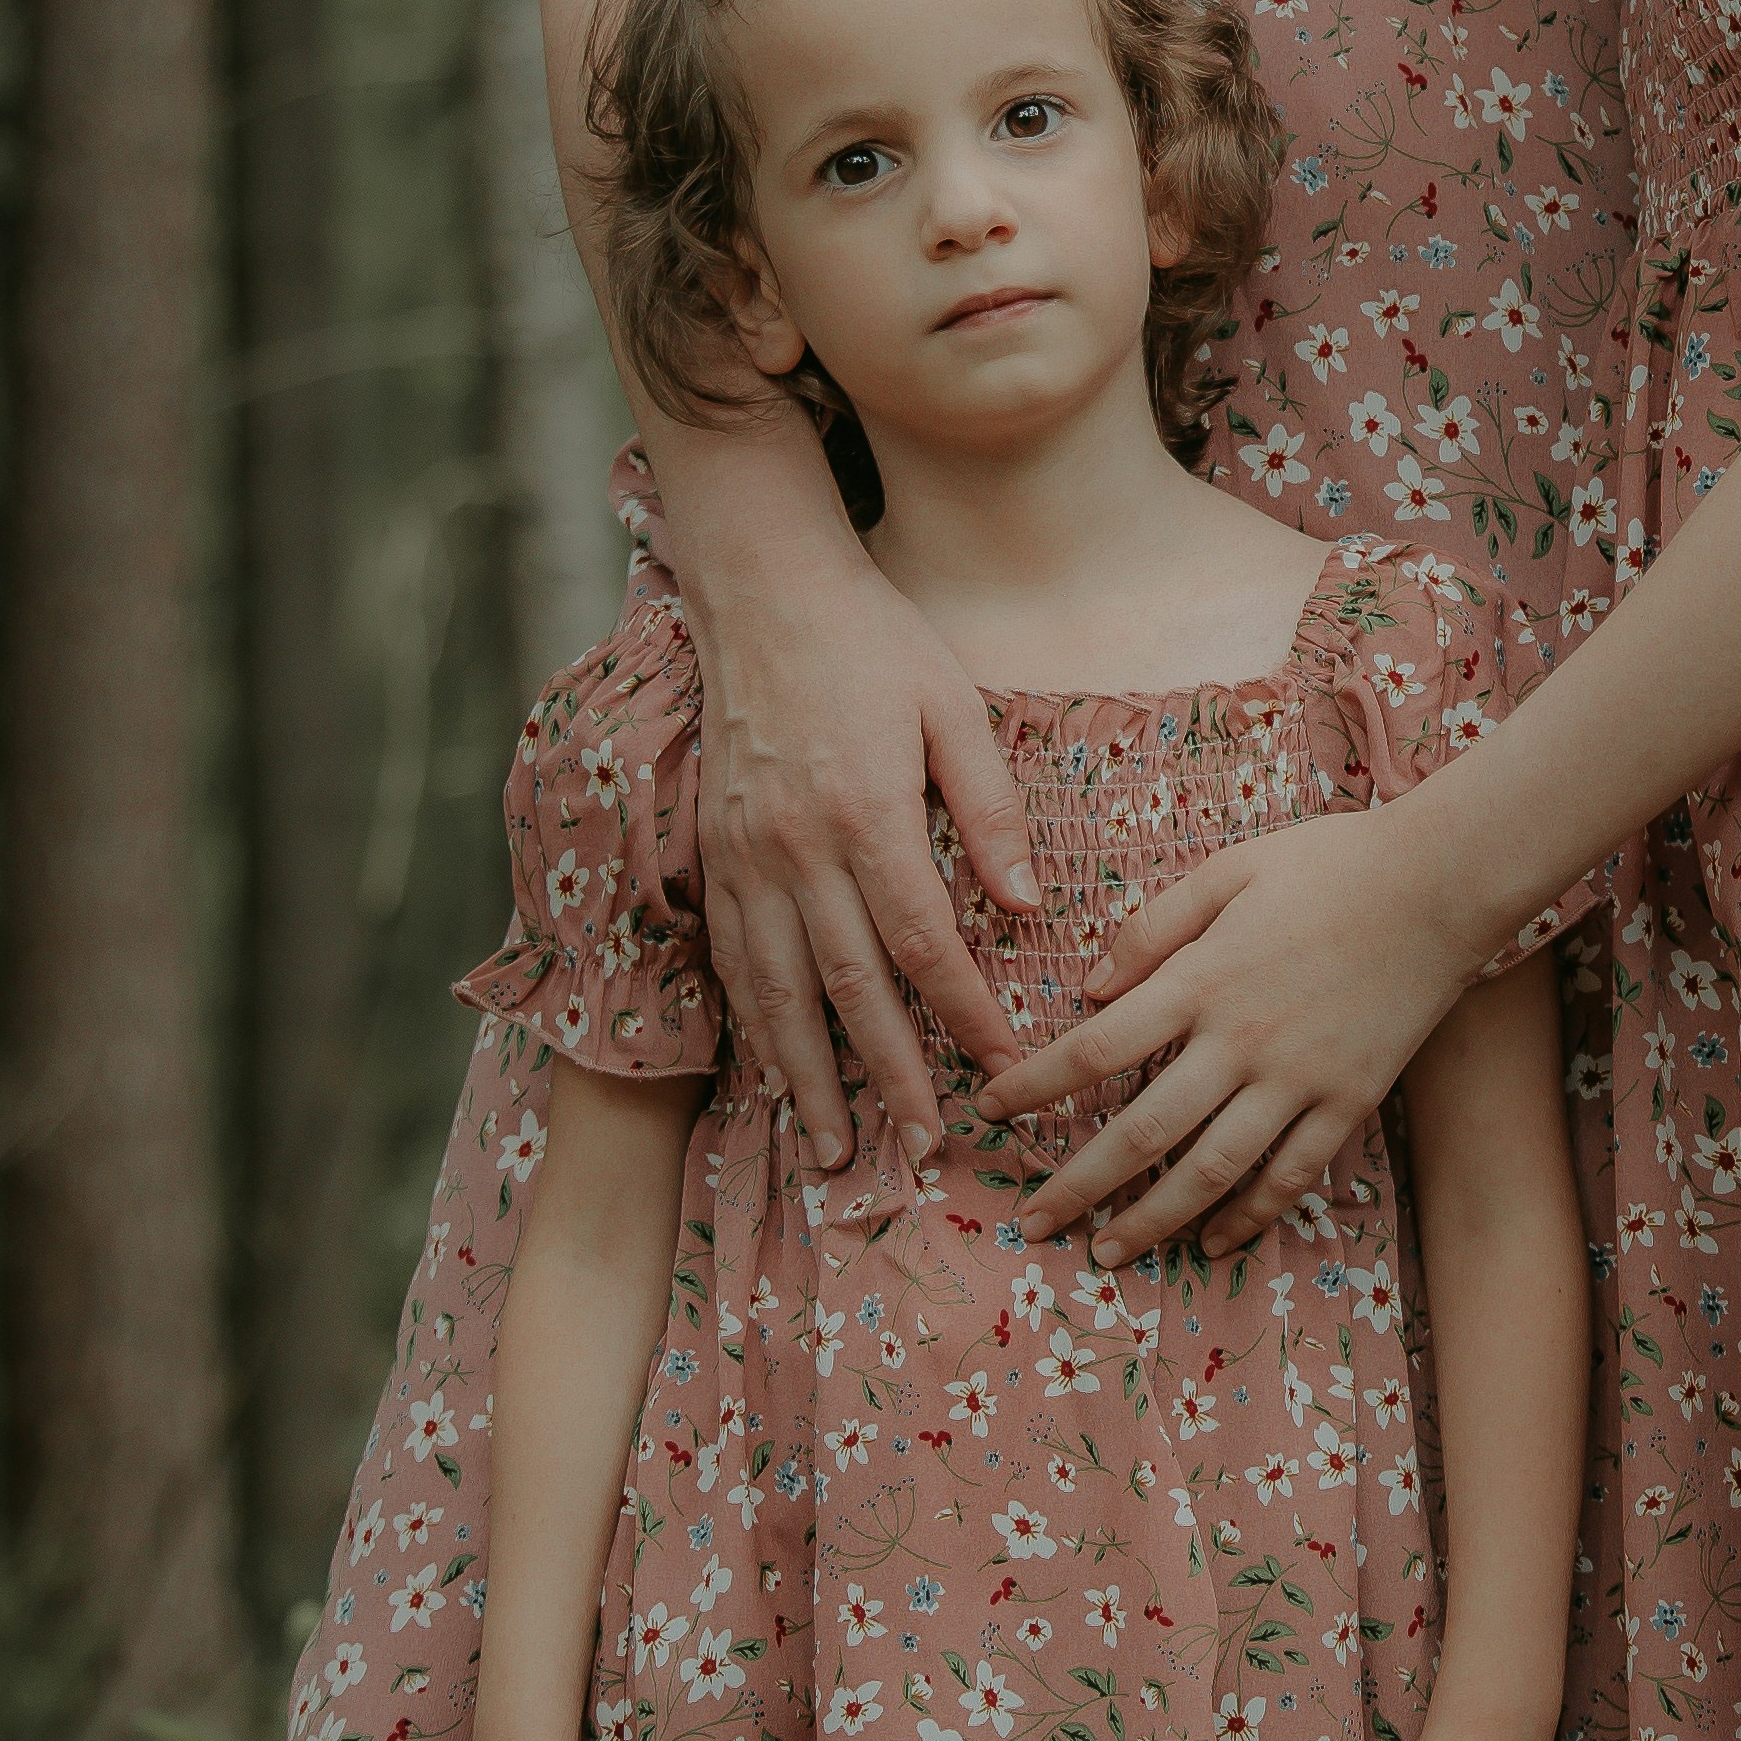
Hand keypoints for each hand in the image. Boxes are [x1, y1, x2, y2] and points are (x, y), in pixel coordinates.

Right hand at [679, 511, 1037, 1166]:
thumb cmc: (873, 641)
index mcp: (866, 812)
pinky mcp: (714, 854)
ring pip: (777, 992)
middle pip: (848, 990)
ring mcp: (744, 857)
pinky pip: (734, 960)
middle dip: (890, 1079)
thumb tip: (1025, 907)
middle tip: (924, 1148)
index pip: (923, 943)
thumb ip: (991, 808)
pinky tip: (777, 1072)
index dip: (963, 1016)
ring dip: (810, 1078)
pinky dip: (756, 1026)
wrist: (762, 593)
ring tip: (838, 1148)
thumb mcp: (954, 705)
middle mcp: (796, 848)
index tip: (1003, 1068)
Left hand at [996, 808, 1482, 1258]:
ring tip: (1110, 1251)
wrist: (1443, 882)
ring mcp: (1299, 1079)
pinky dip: (1250, 1216)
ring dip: (1153, 1219)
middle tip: (1034, 1222)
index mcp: (1202, 979)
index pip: (1095, 1048)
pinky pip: (1291, 1175)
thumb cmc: (1332, 863)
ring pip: (1211, 1170)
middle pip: (1142, 1131)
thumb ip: (1154, 926)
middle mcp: (1242, 1041)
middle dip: (1078, 1184)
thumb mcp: (1229, 869)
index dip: (1034, 1086)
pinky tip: (1215, 1242)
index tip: (989, 1114)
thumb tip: (1090, 989)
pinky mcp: (1348, 1100)